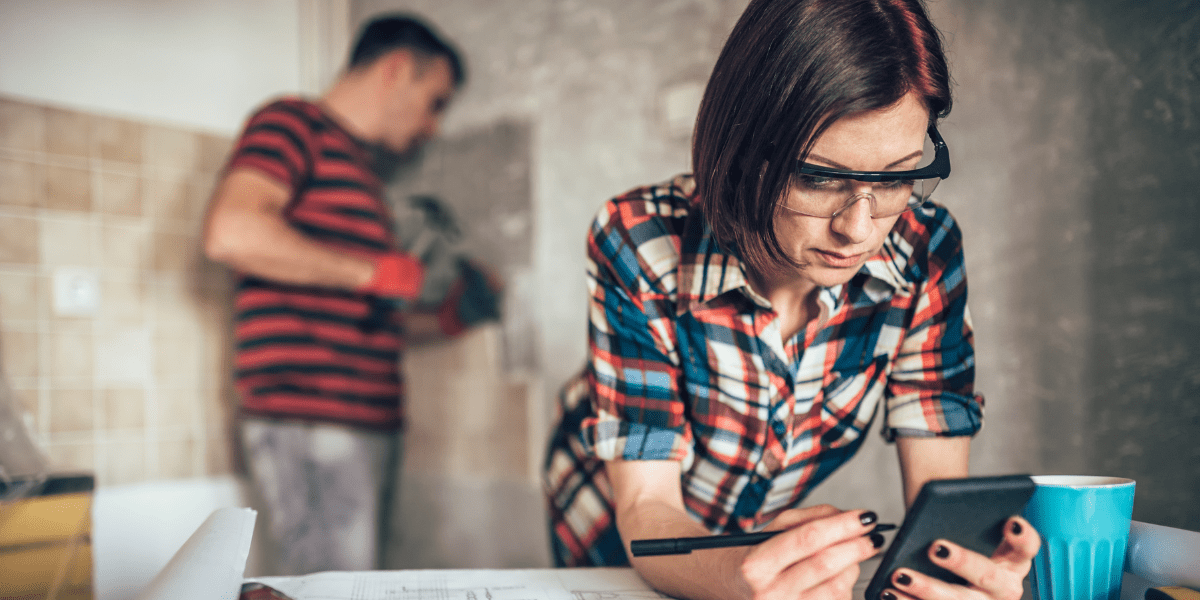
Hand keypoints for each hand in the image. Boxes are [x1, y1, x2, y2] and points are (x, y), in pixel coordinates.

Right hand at [739, 505, 885, 599]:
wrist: (737, 590)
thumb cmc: (759, 557)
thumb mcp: (775, 529)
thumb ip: (811, 518)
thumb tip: (850, 517)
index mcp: (758, 564)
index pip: (808, 539)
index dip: (842, 526)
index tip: (866, 516)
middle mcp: (770, 593)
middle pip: (826, 565)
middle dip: (856, 546)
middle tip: (874, 535)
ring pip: (837, 587)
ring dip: (853, 567)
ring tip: (850, 555)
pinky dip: (846, 585)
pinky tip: (838, 575)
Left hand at [878, 516, 1039, 599]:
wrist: (957, 577)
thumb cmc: (964, 546)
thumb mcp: (971, 535)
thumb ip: (965, 521)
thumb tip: (938, 501)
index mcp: (1014, 562)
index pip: (1028, 547)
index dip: (1022, 536)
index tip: (1010, 520)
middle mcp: (1005, 588)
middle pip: (987, 575)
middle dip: (961, 561)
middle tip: (935, 547)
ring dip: (927, 589)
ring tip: (901, 575)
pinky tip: (890, 592)